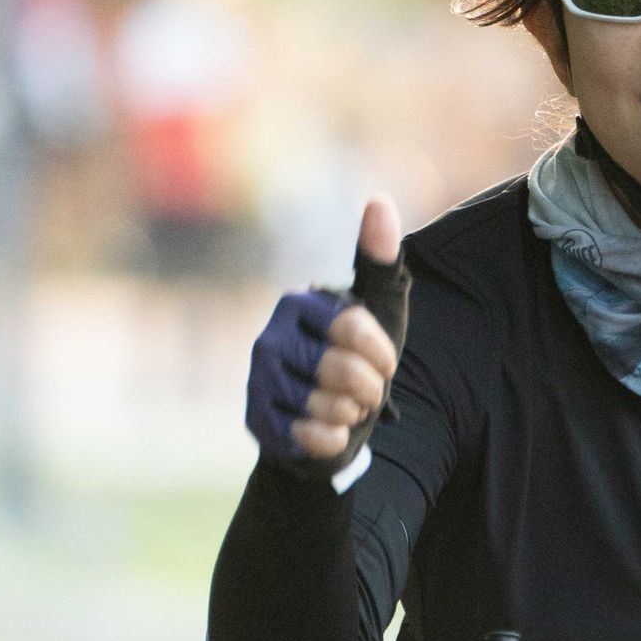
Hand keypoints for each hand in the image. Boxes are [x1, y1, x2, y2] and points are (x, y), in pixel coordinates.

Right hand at [247, 197, 403, 470]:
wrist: (332, 422)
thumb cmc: (358, 359)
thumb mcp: (379, 310)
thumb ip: (379, 259)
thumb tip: (379, 201)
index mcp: (297, 304)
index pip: (354, 328)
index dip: (380, 354)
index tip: (383, 363)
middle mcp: (268, 339)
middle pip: (344, 370)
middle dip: (369, 388)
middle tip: (363, 390)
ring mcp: (258, 383)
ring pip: (329, 406)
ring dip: (351, 414)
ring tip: (343, 408)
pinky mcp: (256, 424)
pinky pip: (312, 437)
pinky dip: (333, 440)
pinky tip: (328, 431)